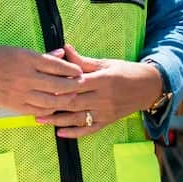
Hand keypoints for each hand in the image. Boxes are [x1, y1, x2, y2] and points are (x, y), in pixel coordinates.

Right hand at [0, 46, 84, 115]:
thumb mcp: (16, 51)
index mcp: (26, 59)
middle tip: (82, 85)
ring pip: (50, 101)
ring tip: (72, 97)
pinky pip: (37, 111)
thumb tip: (61, 54)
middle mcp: (25, 77)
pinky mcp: (14, 105)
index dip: (71, 69)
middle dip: (73, 86)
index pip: (57, 65)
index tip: (80, 71)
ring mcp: (19, 93)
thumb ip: (40, 56)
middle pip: (58, 85)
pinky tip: (55, 107)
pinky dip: (49, 110)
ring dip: (64, 100)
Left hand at [35, 44, 163, 137]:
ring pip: (78, 118)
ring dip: (57, 120)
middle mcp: (103, 98)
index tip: (41, 86)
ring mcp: (105, 112)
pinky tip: (59, 133)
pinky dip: (74, 133)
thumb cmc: (126, 71)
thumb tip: (64, 48)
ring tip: (40, 119)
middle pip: (74, 102)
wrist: (148, 87)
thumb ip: (83, 60)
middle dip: (52, 105)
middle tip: (34, 104)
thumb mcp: (105, 63)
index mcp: (103, 80)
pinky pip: (89, 129)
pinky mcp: (107, 121)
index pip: (76, 84)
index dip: (59, 86)